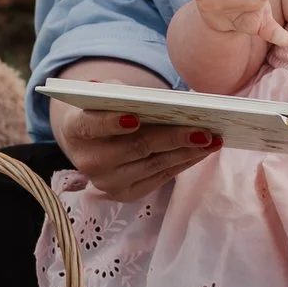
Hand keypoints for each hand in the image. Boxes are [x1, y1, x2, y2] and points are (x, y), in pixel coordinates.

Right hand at [46, 59, 219, 203]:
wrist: (90, 140)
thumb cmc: (103, 109)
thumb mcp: (105, 94)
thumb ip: (119, 92)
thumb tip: (148, 98)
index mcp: (75, 130)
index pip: (92, 125)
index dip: (111, 122)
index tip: (135, 117)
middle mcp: (88, 161)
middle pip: (135, 147)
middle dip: (172, 138)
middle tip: (203, 130)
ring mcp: (106, 182)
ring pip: (153, 164)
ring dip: (186, 152)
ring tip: (212, 140)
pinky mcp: (124, 194)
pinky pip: (159, 177)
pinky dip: (183, 163)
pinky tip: (201, 152)